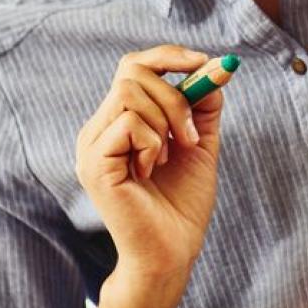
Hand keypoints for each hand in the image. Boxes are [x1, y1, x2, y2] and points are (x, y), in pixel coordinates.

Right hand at [76, 45, 224, 279]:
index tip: (203, 63)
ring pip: (129, 92)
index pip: (133, 65)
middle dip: (175, 94)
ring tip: (172, 155)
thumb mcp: (201, 140)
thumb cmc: (183, 201)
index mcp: (119, 119)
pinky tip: (152, 170)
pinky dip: (153, 142)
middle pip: (132, 71)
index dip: (168, 55)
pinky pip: (127, 123)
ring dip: (165, 119)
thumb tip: (215, 65)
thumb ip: (203, 103)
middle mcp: (98, 128)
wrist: (174, 251)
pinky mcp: (93, 164)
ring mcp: (91, 146)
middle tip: (192, 135)